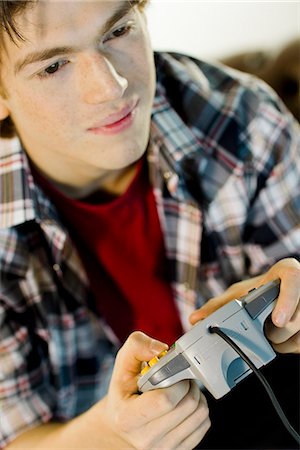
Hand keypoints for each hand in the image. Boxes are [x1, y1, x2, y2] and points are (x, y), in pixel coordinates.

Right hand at [96, 331, 210, 449]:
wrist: (121, 424)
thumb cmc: (125, 390)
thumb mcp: (123, 363)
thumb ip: (138, 345)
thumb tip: (161, 349)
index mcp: (128, 418)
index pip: (165, 400)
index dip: (176, 380)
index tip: (173, 372)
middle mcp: (145, 439)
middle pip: (188, 405)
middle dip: (188, 383)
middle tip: (180, 377)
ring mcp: (163, 449)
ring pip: (200, 415)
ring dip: (196, 395)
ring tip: (182, 389)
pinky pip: (204, 425)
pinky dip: (199, 409)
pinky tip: (186, 402)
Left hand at [189, 258, 299, 353]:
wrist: (280, 294)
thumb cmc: (261, 291)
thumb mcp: (240, 293)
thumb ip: (219, 305)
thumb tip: (195, 319)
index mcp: (286, 272)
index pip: (293, 277)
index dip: (287, 300)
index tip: (277, 321)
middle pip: (296, 316)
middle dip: (276, 332)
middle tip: (263, 331)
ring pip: (299, 334)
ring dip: (281, 343)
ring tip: (270, 333)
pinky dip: (289, 347)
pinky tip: (280, 339)